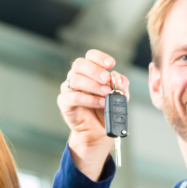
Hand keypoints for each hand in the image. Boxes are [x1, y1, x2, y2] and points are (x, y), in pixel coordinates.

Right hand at [58, 49, 129, 180]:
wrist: (99, 131)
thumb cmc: (106, 110)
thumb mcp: (120, 96)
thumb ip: (121, 85)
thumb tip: (117, 77)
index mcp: (89, 71)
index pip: (90, 56)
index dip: (100, 57)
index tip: (111, 64)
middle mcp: (77, 77)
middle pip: (79, 64)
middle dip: (95, 70)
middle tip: (106, 79)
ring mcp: (69, 90)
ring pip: (75, 79)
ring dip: (93, 86)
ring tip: (106, 94)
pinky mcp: (65, 103)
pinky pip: (73, 97)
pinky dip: (89, 99)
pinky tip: (100, 103)